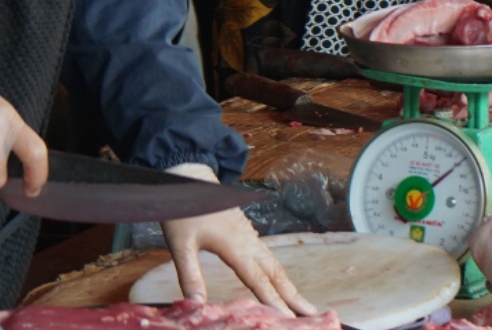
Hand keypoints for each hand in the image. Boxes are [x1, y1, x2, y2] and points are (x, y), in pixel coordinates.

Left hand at [162, 164, 315, 313]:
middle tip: (312, 314)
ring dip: (289, 285)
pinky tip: (279, 280)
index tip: (291, 319)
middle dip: (294, 296)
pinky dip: (278, 273)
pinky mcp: (246, 232)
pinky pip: (268, 256)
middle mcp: (248, 242)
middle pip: (277, 273)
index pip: (259, 281)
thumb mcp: (180, 245)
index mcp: (235, 247)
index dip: (275, 302)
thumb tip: (196, 306)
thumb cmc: (183, 209)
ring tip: (302, 303)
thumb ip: (190, 276)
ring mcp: (249, 235)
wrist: (189, 176)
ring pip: (274, 264)